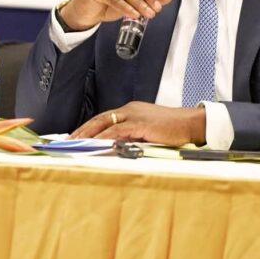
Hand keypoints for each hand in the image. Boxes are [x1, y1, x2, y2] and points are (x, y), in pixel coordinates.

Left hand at [70, 101, 206, 145]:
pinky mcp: (141, 124)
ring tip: (75, 144)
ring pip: (104, 124)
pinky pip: (117, 131)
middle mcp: (130, 110)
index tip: (75, 137)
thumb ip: (133, 137)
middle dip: (81, 130)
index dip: (88, 127)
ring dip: (88, 134)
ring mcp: (135, 115)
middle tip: (66, 141)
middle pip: (99, 119)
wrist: (193, 124)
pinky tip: (94, 144)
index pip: (104, 118)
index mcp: (131, 111)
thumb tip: (117, 149)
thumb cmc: (175, 130)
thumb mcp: (149, 132)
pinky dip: (104, 138)